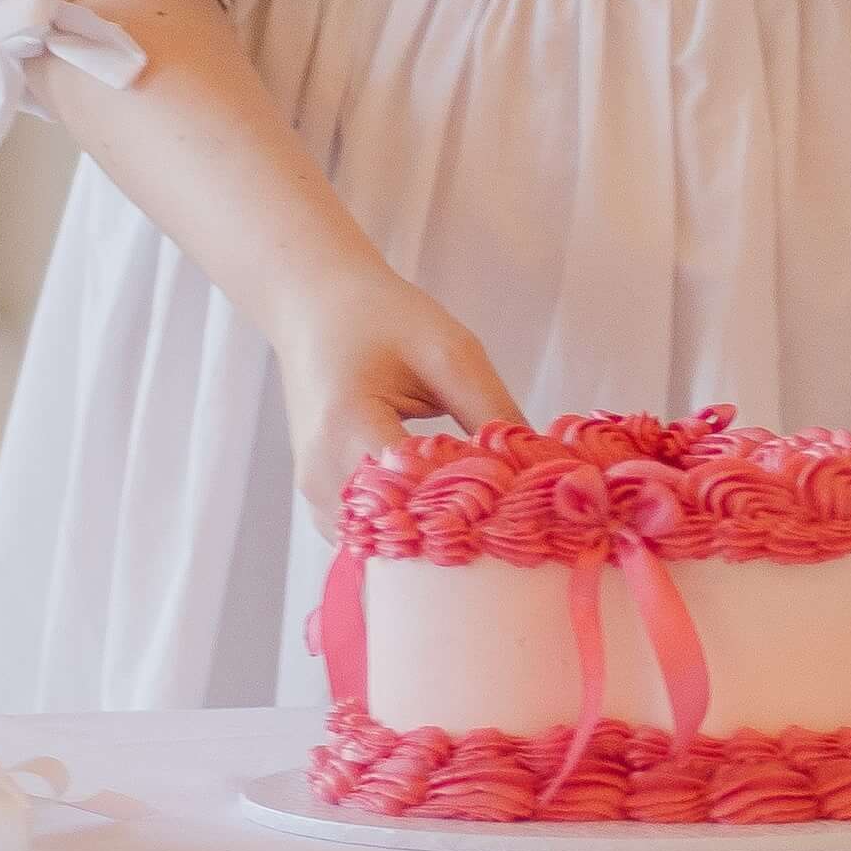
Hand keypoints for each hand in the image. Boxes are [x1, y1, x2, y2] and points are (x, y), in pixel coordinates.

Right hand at [272, 263, 520, 530]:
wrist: (314, 306)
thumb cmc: (381, 317)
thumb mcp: (449, 350)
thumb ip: (491, 409)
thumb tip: (537, 469)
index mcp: (347, 424)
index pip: (413, 497)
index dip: (470, 508)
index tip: (518, 507)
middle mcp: (320, 471)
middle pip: (396, 532)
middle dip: (454, 533)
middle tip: (508, 524)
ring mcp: (313, 491)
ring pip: (380, 544)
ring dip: (429, 536)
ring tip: (478, 516)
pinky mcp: (318, 498)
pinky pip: (367, 535)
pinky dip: (405, 530)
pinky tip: (442, 512)